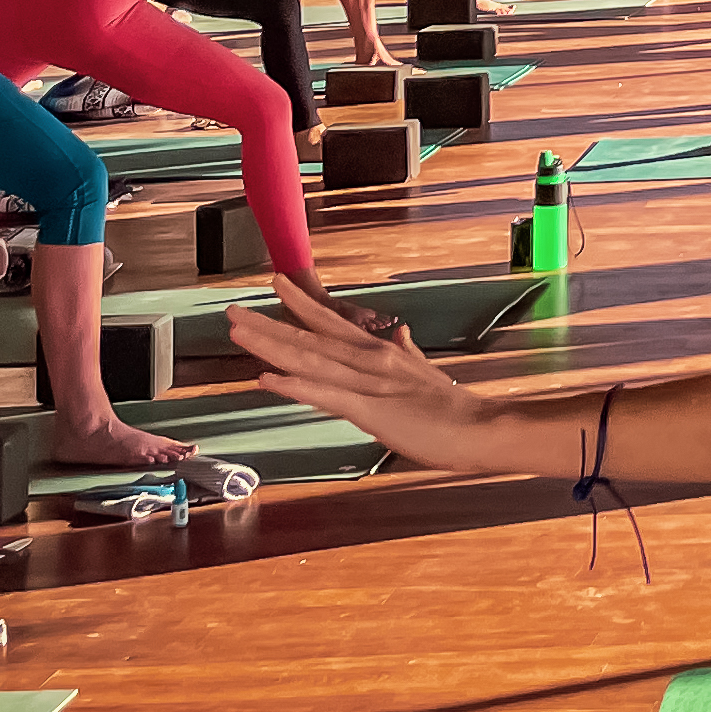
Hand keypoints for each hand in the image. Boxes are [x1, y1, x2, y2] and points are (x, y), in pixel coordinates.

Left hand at [229, 278, 503, 467]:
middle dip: (268, 324)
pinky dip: (294, 385)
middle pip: (310, 338)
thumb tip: (400, 332)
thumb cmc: (451, 407)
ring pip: (310, 360)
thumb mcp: (424, 372)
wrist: (478, 428)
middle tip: (231, 310)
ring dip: (271, 346)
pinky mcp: (368, 410)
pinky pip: (324, 394)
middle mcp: (369, 359)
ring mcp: (367, 383)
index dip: (300, 304)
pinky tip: (266, 378)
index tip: (274, 283)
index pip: (332, 322)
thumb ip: (407, 352)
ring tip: (238, 333)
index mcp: (379, 352)